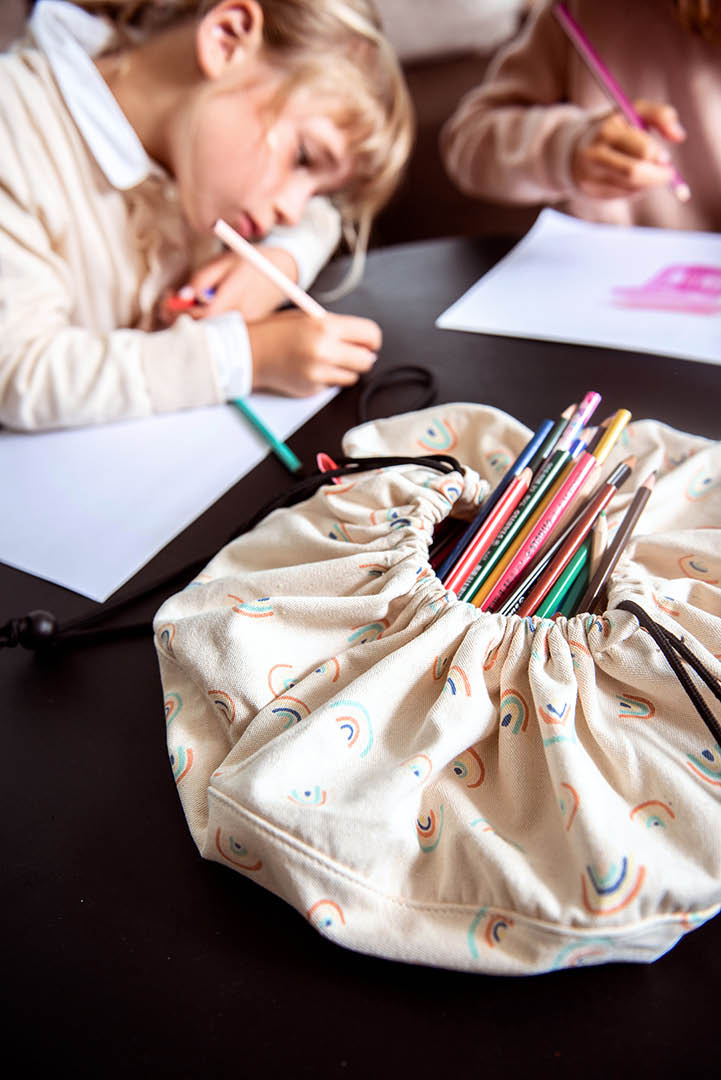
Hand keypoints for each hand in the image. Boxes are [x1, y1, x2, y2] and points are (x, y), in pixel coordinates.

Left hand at [162, 247, 300, 324]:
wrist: (282, 271)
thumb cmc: (249, 262)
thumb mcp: (223, 261)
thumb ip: (202, 278)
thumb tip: (183, 296)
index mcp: (236, 294)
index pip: (204, 315)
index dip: (183, 313)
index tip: (168, 301)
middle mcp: (243, 315)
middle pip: (205, 328)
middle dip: (182, 319)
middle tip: (168, 304)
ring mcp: (247, 326)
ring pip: (212, 331)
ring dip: (193, 321)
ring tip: (185, 303)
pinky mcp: (248, 330)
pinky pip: (221, 331)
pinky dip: (206, 323)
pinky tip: (200, 310)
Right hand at [247, 309, 380, 395]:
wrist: (251, 352)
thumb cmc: (278, 332)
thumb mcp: (309, 317)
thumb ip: (338, 327)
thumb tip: (365, 341)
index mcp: (326, 326)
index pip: (370, 335)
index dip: (372, 340)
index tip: (369, 342)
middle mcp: (325, 350)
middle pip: (367, 360)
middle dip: (362, 357)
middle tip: (352, 353)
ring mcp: (319, 372)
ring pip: (353, 376)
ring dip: (345, 370)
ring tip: (326, 360)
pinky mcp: (313, 388)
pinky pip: (333, 386)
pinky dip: (328, 379)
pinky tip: (311, 369)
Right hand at [571, 100, 685, 199]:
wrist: (575, 147)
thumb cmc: (616, 128)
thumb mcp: (635, 112)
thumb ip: (661, 115)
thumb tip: (679, 137)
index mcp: (607, 131)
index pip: (642, 150)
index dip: (658, 156)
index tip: (665, 158)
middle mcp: (595, 154)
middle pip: (634, 172)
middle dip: (656, 175)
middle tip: (667, 174)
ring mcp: (590, 176)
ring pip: (631, 187)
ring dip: (647, 183)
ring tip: (647, 172)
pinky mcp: (591, 192)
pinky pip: (623, 196)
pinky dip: (635, 189)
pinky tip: (630, 180)